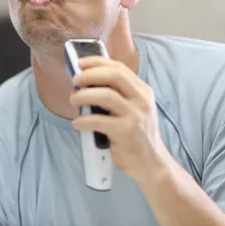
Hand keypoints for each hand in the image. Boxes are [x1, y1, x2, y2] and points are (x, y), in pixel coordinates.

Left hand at [70, 56, 169, 182]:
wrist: (151, 162)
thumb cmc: (137, 134)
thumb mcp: (135, 108)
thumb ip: (118, 94)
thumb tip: (86, 81)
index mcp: (143, 91)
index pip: (119, 68)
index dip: (97, 62)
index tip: (81, 63)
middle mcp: (142, 100)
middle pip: (113, 76)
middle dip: (90, 75)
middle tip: (75, 80)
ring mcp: (135, 116)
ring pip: (105, 95)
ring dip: (83, 96)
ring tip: (74, 101)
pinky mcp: (126, 132)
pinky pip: (98, 121)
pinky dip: (83, 120)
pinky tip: (77, 123)